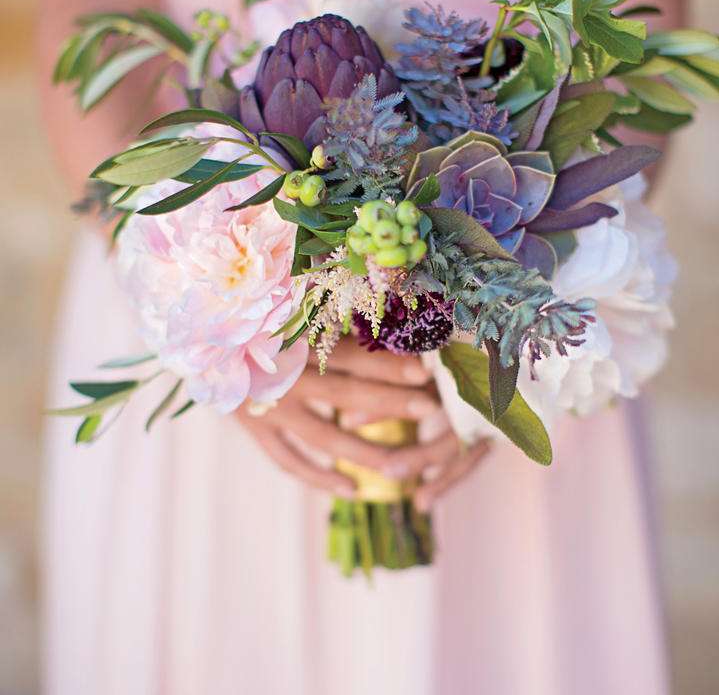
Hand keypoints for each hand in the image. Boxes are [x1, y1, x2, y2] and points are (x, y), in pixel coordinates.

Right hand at [236, 335, 489, 510]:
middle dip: (390, 401)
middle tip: (429, 408)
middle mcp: (283, 377)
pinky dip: (320, 477)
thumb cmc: (258, 322)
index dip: (387, 363)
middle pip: (346, 393)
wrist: (200, 342)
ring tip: (403, 467)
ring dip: (365, 451)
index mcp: (295, 342)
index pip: (350, 355)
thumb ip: (338, 328)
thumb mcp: (295, 317)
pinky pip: (290, 461)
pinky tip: (353, 490)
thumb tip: (392, 334)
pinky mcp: (255, 430)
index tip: (424, 370)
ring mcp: (268, 409)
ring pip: (324, 436)